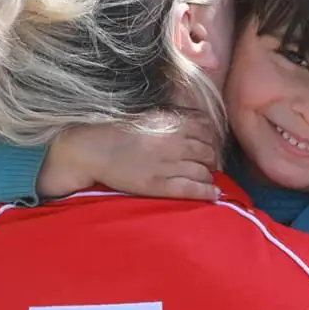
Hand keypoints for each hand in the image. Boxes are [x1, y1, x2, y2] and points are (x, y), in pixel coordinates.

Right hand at [37, 116, 219, 200]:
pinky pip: (193, 189)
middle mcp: (175, 142)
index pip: (207, 130)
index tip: (208, 146)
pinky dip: (207, 191)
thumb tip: (196, 126)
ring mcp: (168, 164)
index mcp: (172, 123)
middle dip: (210, 159)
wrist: (95, 149)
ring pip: (203, 171)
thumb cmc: (120, 131)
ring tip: (205, 178)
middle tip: (207, 164)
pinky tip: (213, 193)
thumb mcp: (151, 116)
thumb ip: (174, 119)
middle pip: (208, 152)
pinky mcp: (160, 184)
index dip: (211, 139)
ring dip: (208, 175)